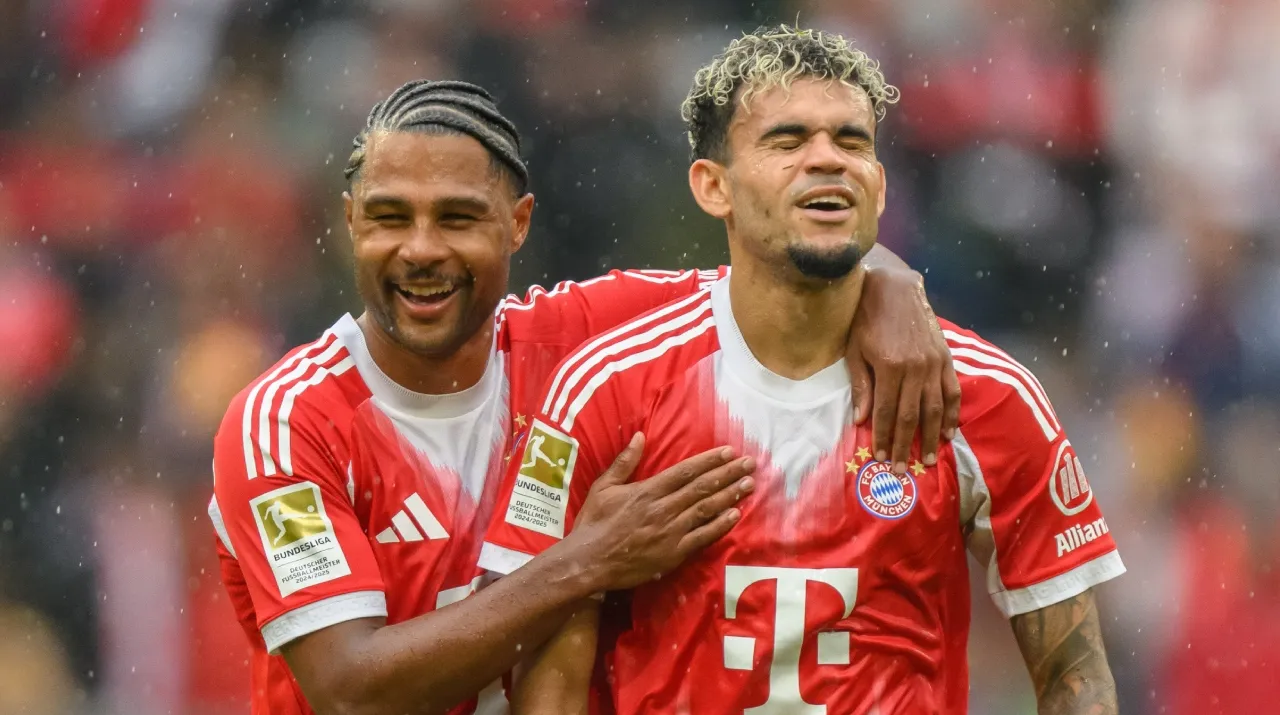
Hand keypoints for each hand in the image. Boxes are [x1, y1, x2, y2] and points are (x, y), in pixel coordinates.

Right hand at [569, 434, 754, 590]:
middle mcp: (663, 508)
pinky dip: (720, 525)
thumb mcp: (604, 487)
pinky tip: (735, 516)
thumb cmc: (593, 524)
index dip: (709, 460)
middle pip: (702, 488)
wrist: (588, 562)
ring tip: (749, 485)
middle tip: (750, 463)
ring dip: (730, 496)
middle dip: (728, 474)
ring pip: (706, 510)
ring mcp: (670, 532)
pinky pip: (702, 537)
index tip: (728, 451)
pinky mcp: (673, 553)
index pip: (686, 471)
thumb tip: (640, 436)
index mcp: (648, 490)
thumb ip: (624, 462)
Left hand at [847, 266, 960, 472]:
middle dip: (905, 446)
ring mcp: (934, 364)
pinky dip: (952, 414)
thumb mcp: (855, 349)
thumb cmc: (866, 317)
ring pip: (935, 409)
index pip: (885, 412)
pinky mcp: (946, 358)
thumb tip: (861, 420)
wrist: (895, 286)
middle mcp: (916, 368)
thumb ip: (861, 385)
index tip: (880, 458)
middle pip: (911, 417)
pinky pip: (952, 392)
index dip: (883, 438)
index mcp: (890, 367)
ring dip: (931, 437)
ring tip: (928, 460)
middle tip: (900, 470)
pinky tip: (950, 433)